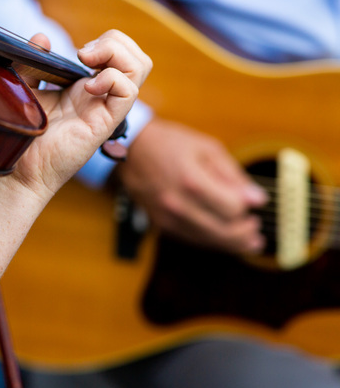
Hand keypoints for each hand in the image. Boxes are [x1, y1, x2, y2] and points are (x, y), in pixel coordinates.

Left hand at [0, 30, 151, 204]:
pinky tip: (88, 87)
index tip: (77, 51)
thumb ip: (31, 61)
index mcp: (87, 86)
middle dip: (116, 42)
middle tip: (84, 55)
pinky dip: (111, 79)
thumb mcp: (23, 87)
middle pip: (137, 58)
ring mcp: (105, 109)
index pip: (121, 54)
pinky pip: (128, 93)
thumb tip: (42, 39)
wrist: (18, 169)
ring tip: (88, 63)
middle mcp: (102, 96)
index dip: (107, 42)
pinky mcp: (104, 124)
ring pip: (140, 68)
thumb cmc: (23, 135)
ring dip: (117, 54)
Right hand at [117, 118, 267, 253]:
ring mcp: (168, 216)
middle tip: (257, 228)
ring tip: (249, 241)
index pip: (232, 208)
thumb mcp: (207, 149)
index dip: (248, 207)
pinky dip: (212, 241)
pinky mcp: (161, 224)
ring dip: (232, 243)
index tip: (256, 202)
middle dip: (246, 233)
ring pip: (208, 240)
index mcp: (192, 180)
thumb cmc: (170, 144)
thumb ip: (233, 175)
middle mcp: (178, 203)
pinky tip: (224, 237)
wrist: (131, 150)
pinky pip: (193, 239)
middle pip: (223, 231)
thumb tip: (257, 199)